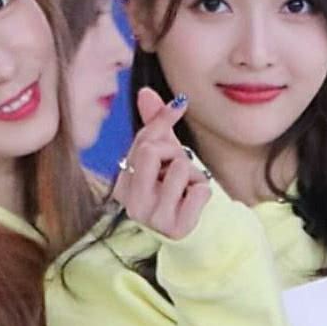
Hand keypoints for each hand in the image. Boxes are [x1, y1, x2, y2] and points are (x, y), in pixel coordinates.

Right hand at [112, 88, 210, 239]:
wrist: (194, 233)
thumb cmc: (174, 190)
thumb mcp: (163, 157)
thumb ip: (154, 126)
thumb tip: (144, 91)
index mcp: (123, 186)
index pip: (142, 141)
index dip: (162, 120)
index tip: (180, 105)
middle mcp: (132, 204)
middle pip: (152, 151)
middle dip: (175, 151)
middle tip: (179, 166)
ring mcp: (153, 219)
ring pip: (180, 168)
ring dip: (193, 173)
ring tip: (187, 187)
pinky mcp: (177, 229)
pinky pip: (200, 190)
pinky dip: (204, 190)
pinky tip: (194, 202)